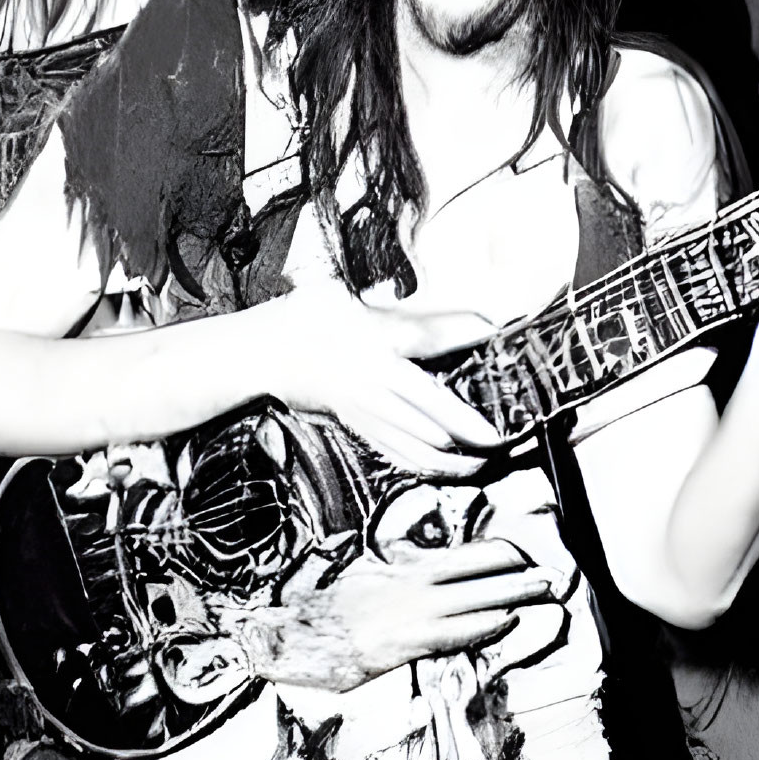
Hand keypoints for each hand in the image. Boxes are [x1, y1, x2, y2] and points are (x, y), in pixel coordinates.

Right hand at [240, 282, 498, 476]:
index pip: (427, 335)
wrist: (260, 354)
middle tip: (498, 439)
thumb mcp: (340, 293)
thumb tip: (413, 289)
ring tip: (479, 464)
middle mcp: (372, 377)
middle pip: (427, 407)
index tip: (495, 330)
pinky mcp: (354, 422)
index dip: (463, 331)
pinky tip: (441, 470)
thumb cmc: (301, 318)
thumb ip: (382, 297)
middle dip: (466, 427)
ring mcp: (363, 406)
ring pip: (412, 440)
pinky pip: (392, 449)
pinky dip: (419, 464)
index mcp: (372, 337)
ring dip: (448, 458)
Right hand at [240, 540, 554, 691]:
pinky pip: (454, 629)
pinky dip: (483, 624)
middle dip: (518, 571)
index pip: (462, 555)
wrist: (286, 633)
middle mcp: (411, 583)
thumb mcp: (360, 584)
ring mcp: (409, 610)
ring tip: (544, 592)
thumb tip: (414, 574)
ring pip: (475, 596)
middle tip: (552, 573)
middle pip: (478, 569)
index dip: (498, 554)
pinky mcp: (403, 641)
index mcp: (402, 568)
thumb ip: (393, 578)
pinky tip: (507, 621)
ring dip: (513, 594)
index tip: (524, 554)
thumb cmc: (321, 614)